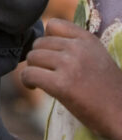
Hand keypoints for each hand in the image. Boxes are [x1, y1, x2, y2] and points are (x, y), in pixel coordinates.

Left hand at [19, 18, 121, 139]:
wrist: (121, 114)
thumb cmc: (108, 91)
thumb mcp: (96, 57)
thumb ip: (75, 47)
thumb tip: (42, 41)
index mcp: (87, 39)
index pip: (53, 24)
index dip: (46, 40)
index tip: (50, 55)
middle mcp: (78, 48)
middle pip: (39, 43)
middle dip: (39, 58)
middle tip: (45, 72)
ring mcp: (69, 65)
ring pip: (32, 58)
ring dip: (32, 69)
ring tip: (41, 81)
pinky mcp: (61, 84)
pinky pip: (29, 74)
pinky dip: (27, 82)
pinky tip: (34, 88)